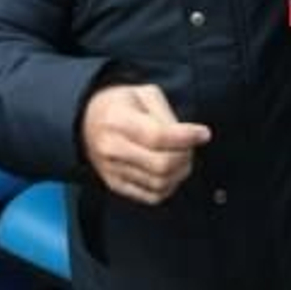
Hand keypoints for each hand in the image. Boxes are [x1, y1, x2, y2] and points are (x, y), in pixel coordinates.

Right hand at [81, 83, 211, 205]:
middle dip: (186, 156)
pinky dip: (168, 187)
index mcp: (117, 119)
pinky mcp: (115, 184)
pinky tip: (171, 171)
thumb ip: (166, 114)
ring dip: (180, 172)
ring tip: (182, 157)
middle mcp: (111, 148)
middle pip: (161, 165)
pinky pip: (150, 196)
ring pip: (159, 183)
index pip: (158, 136)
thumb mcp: (143, 93)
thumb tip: (189, 137)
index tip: (203, 133)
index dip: (186, 137)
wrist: (87, 119)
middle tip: (191, 145)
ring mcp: (112, 170)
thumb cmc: (120, 103)